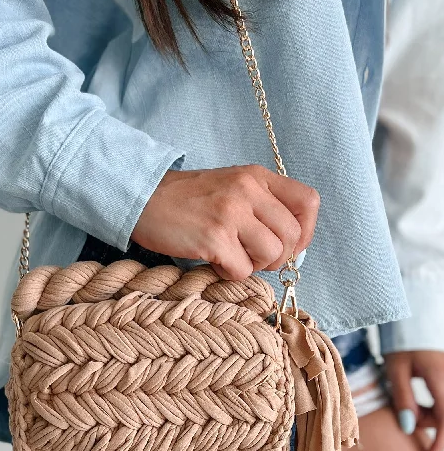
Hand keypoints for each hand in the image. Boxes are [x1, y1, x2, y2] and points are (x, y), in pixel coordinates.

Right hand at [131, 164, 319, 280]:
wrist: (142, 197)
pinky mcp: (213, 238)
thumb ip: (262, 205)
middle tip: (255, 258)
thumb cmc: (187, 198)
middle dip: (278, 257)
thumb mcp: (231, 186)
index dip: (306, 231)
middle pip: (292, 236)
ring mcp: (230, 213)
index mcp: (256, 176)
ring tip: (232, 257)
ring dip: (254, 265)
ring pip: (271, 254)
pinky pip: (242, 270)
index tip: (290, 244)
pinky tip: (215, 262)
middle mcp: (248, 190)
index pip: (308, 202)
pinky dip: (231, 274)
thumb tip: (291, 245)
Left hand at [385, 350, 443, 450]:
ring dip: (430, 416)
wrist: (414, 324)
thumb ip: (403, 398)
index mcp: (439, 377)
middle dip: (427, 424)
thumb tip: (409, 428)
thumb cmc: (401, 344)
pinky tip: (420, 402)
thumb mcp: (395, 370)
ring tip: (409, 402)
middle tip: (405, 415)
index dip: (439, 444)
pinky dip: (434, 408)